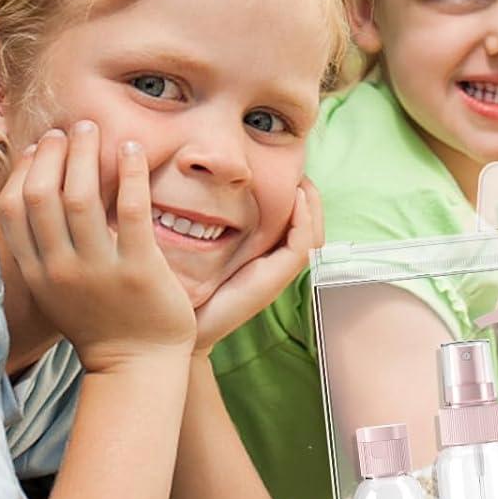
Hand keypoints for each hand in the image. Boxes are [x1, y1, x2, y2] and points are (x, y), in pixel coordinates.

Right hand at [0, 123, 194, 372]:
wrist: (137, 367)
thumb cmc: (98, 320)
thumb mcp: (55, 288)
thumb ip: (43, 247)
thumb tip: (36, 190)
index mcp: (38, 272)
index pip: (13, 209)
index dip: (23, 170)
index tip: (39, 147)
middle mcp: (61, 269)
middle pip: (42, 195)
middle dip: (53, 153)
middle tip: (70, 129)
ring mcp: (98, 270)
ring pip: (80, 197)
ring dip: (85, 153)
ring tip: (94, 129)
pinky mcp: (138, 270)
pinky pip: (131, 210)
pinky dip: (129, 173)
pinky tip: (132, 149)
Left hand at [192, 181, 322, 353]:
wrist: (185, 327)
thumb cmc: (189, 287)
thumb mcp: (203, 247)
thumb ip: (210, 222)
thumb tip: (204, 180)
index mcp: (263, 256)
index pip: (295, 224)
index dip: (299, 198)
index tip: (289, 171)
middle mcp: (275, 265)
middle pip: (311, 228)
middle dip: (311, 197)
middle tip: (301, 171)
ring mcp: (277, 273)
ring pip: (312, 235)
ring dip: (312, 205)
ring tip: (303, 182)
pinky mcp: (275, 279)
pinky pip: (302, 245)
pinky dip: (304, 220)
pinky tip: (297, 198)